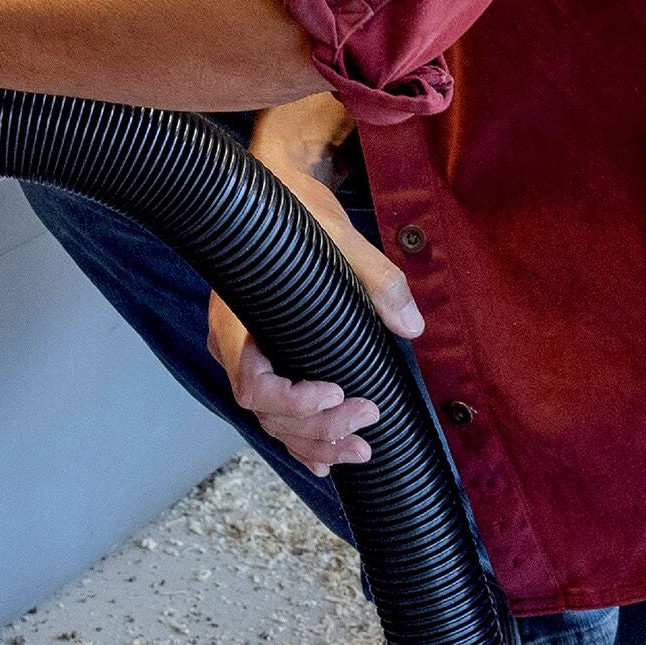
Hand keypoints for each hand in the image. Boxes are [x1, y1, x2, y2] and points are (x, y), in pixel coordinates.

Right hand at [207, 96, 423, 476]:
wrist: (274, 184)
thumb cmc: (295, 207)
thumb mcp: (337, 235)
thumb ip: (374, 279)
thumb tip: (411, 325)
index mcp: (238, 321)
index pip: (252, 386)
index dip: (293, 401)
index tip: (338, 389)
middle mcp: (234, 345)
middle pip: (266, 414)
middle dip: (318, 428)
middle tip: (369, 419)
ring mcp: (248, 354)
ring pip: (272, 421)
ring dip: (315, 441)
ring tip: (362, 449)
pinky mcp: (266, 354)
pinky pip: (276, 411)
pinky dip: (302, 439)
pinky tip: (327, 459)